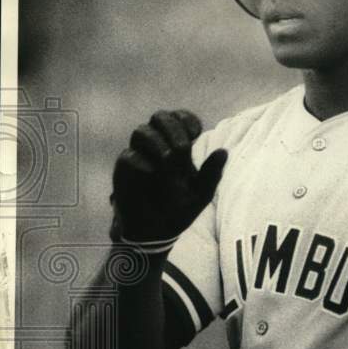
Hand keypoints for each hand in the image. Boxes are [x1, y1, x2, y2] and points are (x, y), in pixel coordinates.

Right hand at [110, 110, 226, 246]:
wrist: (157, 231)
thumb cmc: (180, 209)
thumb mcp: (201, 193)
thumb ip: (212, 172)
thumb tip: (224, 151)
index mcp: (178, 147)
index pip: (179, 118)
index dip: (187, 119)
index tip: (196, 132)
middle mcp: (157, 146)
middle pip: (159, 117)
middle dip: (172, 126)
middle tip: (183, 146)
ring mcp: (139, 156)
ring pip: (141, 131)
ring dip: (157, 141)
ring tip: (169, 159)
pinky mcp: (123, 171)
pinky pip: (127, 155)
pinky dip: (140, 160)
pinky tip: (152, 170)